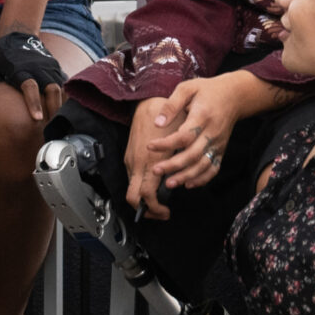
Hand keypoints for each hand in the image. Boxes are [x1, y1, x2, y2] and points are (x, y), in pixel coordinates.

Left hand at [0, 30, 67, 125]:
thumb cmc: (0, 57)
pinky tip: (60, 112)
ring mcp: (49, 67)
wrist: (18, 36)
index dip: (34, 103)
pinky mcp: (56, 68)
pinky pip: (63, 85)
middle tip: (51, 128)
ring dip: (59, 106)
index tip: (37, 119)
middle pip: (52, 89)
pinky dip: (63, 98)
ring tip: (56, 124)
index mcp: (20, 69)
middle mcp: (38, 68)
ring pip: (60, 88)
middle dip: (53, 108)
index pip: (30, 87)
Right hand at [124, 95, 174, 218]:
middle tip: (160, 213)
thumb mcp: (177, 137)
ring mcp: (131, 160)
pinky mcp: (130, 156)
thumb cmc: (164, 116)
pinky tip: (155, 186)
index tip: (165, 211)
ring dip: (145, 200)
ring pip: (132, 189)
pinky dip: (143, 187)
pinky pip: (133, 178)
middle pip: (133, 197)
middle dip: (146, 210)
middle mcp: (136, 163)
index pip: (146, 195)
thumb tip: (185, 176)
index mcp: (148, 161)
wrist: (146, 101)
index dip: (155, 208)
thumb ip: (179, 158)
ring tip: (160, 203)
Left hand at [142, 75, 239, 196]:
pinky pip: (213, 169)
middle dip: (173, 165)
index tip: (149, 146)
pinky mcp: (221, 150)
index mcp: (202, 116)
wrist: (234, 96)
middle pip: (193, 154)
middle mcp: (212, 133)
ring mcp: (218, 143)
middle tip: (155, 171)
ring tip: (168, 183)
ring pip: (203, 165)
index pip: (184, 135)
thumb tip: (157, 123)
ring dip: (186, 176)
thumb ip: (172, 105)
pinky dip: (202, 179)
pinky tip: (188, 184)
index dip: (166, 144)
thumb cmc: (207, 90)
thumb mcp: (187, 88)